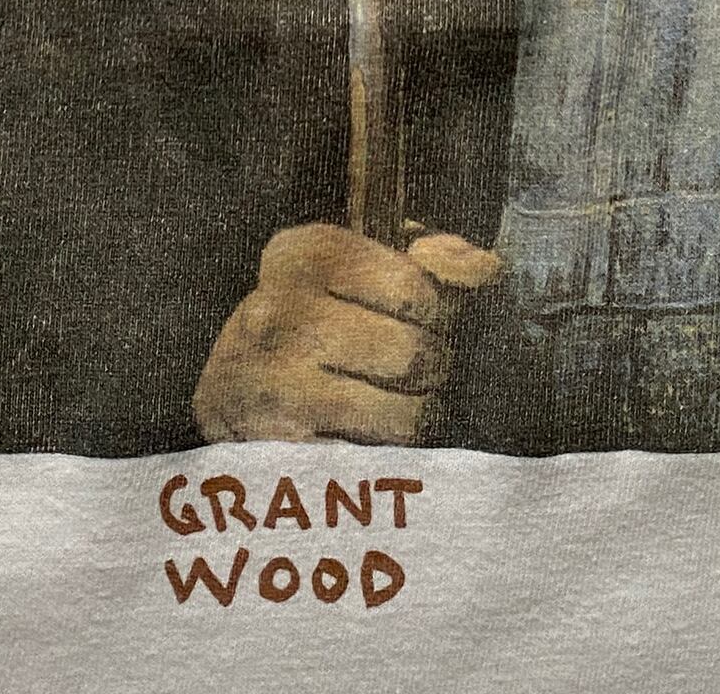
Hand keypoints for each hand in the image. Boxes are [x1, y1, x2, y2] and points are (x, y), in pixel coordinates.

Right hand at [191, 222, 502, 443]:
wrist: (234, 395)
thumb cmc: (319, 321)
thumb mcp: (362, 270)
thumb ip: (431, 262)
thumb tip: (485, 270)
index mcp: (301, 255)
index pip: (414, 288)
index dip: (439, 313)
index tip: (428, 322)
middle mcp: (277, 314)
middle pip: (414, 355)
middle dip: (434, 369)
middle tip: (422, 373)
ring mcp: (271, 387)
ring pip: (405, 418)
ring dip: (420, 420)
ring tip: (404, 408)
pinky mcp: (278, 456)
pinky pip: (376, 464)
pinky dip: (390, 460)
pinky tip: (374, 442)